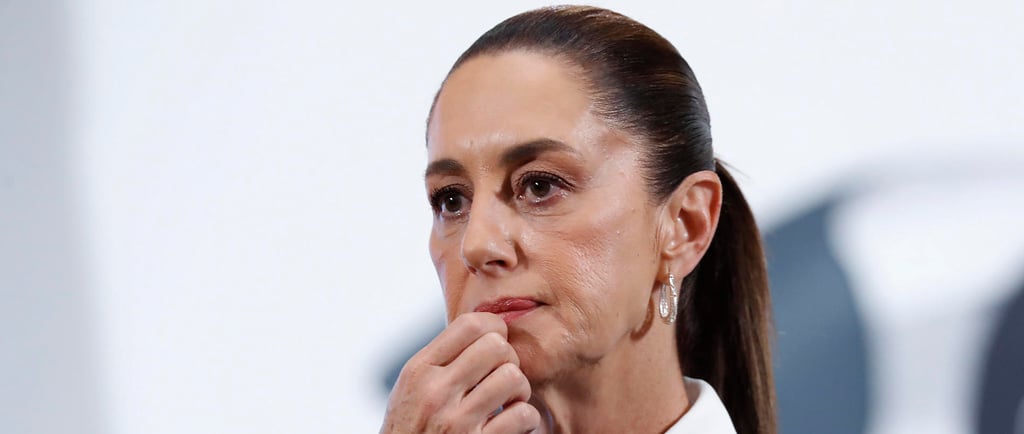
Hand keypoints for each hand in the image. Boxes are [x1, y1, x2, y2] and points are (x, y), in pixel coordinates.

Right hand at [380, 312, 540, 432]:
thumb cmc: (411, 432)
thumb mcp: (411, 390)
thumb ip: (440, 362)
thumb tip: (485, 329)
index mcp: (418, 371)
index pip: (470, 324)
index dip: (494, 329)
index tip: (497, 346)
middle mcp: (434, 392)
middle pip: (496, 346)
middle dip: (508, 360)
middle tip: (503, 377)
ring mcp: (455, 422)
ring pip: (513, 377)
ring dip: (520, 390)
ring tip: (509, 402)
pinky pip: (522, 415)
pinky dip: (527, 420)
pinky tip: (514, 425)